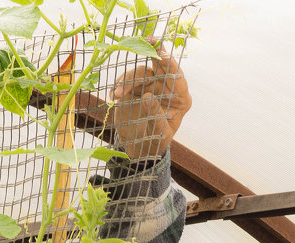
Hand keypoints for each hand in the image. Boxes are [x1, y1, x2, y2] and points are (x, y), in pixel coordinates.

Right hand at [112, 45, 191, 160]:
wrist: (139, 148)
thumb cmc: (156, 142)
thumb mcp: (159, 134)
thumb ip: (155, 117)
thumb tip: (148, 97)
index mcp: (180, 98)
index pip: (178, 77)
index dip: (171, 64)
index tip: (163, 56)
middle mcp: (166, 87)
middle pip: (160, 66)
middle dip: (152, 53)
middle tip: (146, 43)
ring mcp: (150, 84)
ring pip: (140, 72)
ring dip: (126, 80)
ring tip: (116, 95)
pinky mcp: (134, 87)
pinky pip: (126, 79)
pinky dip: (118, 85)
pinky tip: (113, 97)